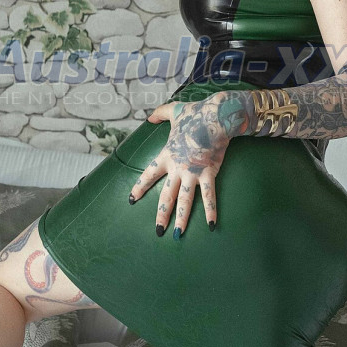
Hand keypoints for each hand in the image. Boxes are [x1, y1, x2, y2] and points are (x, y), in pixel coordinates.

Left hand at [128, 96, 230, 237]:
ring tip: (177, 235)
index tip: (131, 200)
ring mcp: (192, 172)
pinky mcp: (208, 173)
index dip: (139, 187)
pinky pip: (209, 196)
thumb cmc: (196, 113)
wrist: (215, 116)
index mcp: (166, 155)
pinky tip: (211, 225)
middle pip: (166, 195)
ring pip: (185, 200)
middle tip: (158, 231)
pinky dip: (210, 211)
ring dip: (181, 219)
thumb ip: (160, 113)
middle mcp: (177, 167)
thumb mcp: (174, 111)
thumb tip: (150, 116)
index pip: (149, 175)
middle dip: (161, 214)